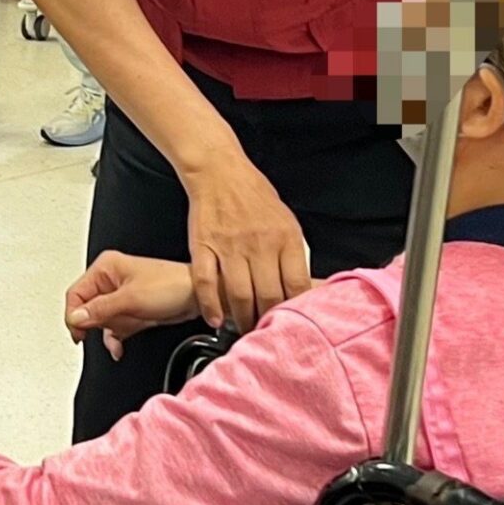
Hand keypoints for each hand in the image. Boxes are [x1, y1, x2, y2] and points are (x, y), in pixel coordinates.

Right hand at [65, 251, 200, 358]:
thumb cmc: (172, 286)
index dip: (74, 315)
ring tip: (125, 328)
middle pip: (86, 309)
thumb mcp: (131, 299)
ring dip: (110, 331)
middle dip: (98, 323)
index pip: (76, 293)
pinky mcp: (129, 310)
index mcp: (106, 267)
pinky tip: (118, 346)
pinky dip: (115, 338)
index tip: (79, 333)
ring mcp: (120, 296)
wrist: (196, 298)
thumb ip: (100, 310)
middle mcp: (110, 279)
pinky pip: (113, 328)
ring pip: (100, 321)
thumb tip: (76, 318)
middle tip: (108, 326)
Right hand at [181, 152, 310, 330]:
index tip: (292, 324)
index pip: (296, 284)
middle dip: (267, 320)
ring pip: (238, 294)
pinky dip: (210, 305)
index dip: (295, 310)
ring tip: (243, 330)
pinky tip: (215, 320)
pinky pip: (206, 282)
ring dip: (241, 319)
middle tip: (265, 333)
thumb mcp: (286, 219)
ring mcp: (230, 245)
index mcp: (285, 236)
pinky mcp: (204, 245)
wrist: (220, 171)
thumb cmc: (254, 195)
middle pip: (268, 295)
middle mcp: (259, 243)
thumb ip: (293, 252)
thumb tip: (299, 286)